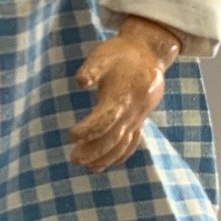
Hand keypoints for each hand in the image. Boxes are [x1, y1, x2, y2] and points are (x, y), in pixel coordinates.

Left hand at [68, 24, 171, 172]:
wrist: (149, 53)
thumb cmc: (121, 53)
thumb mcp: (104, 54)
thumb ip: (92, 68)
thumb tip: (81, 81)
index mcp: (121, 95)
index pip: (105, 120)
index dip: (88, 130)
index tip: (71, 136)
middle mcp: (131, 110)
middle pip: (113, 137)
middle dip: (94, 150)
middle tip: (74, 159)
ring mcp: (137, 116)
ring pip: (123, 143)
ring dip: (106, 157)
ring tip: (88, 167)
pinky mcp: (140, 119)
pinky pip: (133, 142)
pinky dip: (120, 155)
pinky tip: (106, 163)